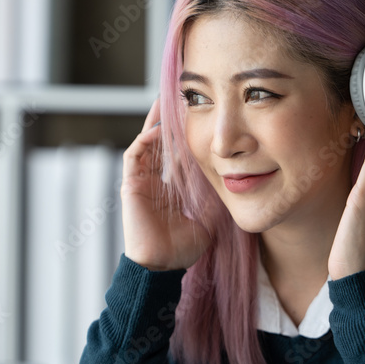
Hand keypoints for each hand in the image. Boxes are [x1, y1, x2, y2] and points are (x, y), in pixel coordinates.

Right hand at [121, 98, 209, 270]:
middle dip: (167, 120)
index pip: (175, 154)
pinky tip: (158, 130)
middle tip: (178, 97)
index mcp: (169, 188)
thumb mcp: (206, 215)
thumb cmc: (183, 247)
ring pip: (145, 144)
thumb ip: (213, 197)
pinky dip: (145, 141)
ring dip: (154, 123)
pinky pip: (134, 157)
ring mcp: (140, 182)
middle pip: (159, 142)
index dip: (185, 134)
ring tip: (166, 103)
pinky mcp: (130, 186)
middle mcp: (153, 181)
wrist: (162, 266)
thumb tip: (234, 181)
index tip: (198, 115)